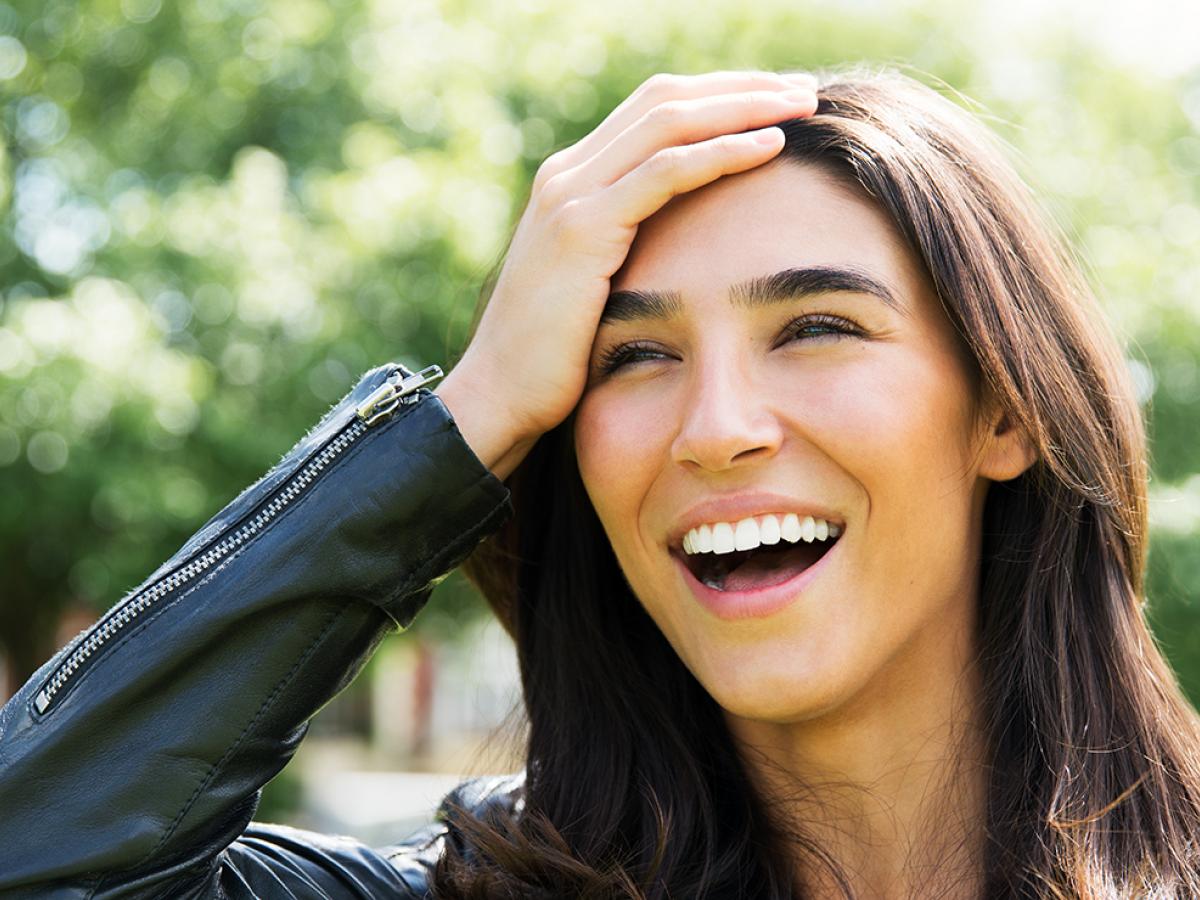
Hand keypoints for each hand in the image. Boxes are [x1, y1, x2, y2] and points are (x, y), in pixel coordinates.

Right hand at [438, 70, 818, 477]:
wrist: (499, 395)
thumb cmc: (555, 355)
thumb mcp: (596, 285)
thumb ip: (629, 248)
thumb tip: (688, 244)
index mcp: (572, 180)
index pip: (654, 110)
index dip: (719, 95)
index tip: (777, 101)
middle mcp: (567, 173)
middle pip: (665, 99)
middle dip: (739, 87)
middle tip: (802, 88)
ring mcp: (570, 196)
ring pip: (669, 121)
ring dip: (743, 106)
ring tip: (802, 103)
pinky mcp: (581, 229)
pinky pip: (664, 172)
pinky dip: (721, 152)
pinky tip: (770, 146)